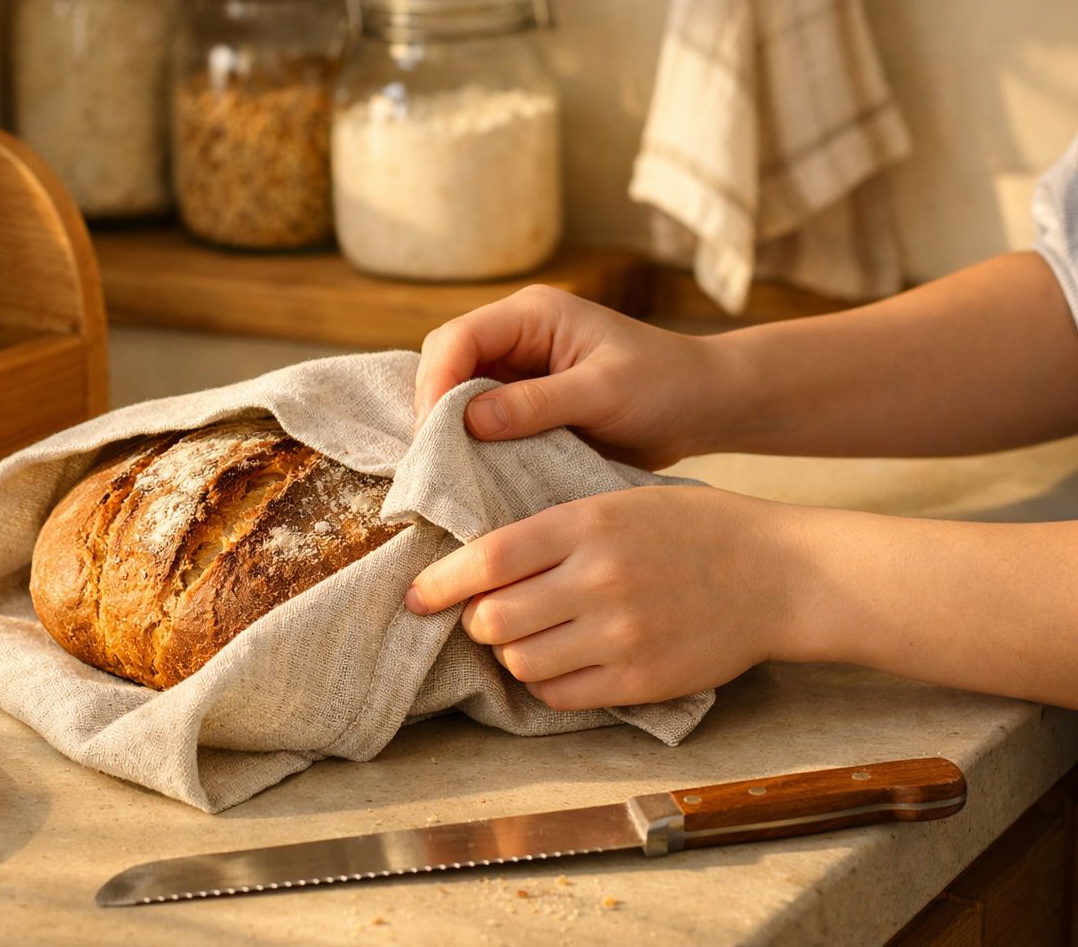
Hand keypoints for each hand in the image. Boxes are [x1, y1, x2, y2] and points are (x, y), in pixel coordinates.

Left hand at [404, 485, 802, 710]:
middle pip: (494, 619)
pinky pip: (561, 695)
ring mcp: (620, 633)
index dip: (442, 583)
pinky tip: (561, 664)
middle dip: (476, 623)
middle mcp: (598, 579)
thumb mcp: (618, 500)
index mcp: (587, 524)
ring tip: (529, 639)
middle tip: (485, 618)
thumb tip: (478, 559)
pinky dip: (546, 684)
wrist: (779, 573)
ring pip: (521, 662)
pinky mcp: (641, 677)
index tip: (417, 596)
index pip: (488, 560)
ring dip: (510, 655)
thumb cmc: (694, 530)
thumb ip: (552, 529)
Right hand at [414, 285, 741, 469]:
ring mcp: (517, 367)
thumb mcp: (604, 393)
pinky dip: (468, 442)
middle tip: (431, 459)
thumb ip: (537, 403)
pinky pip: (478, 417)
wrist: (703, 406)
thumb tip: (468, 419)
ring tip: (443, 469)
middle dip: (432, 406)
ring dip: (446, 427)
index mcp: (532, 315)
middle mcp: (516, 334)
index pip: (458, 338)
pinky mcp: (523, 400)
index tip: (432, 435)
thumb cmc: (665, 386)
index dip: (436, 384)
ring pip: (455, 391)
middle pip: (445, 361)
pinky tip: (468, 470)